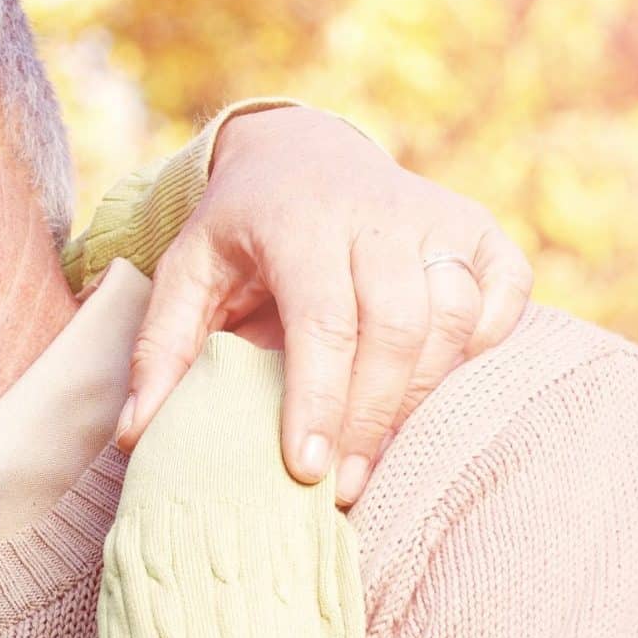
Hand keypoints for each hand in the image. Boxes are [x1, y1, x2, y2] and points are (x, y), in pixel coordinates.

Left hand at [118, 107, 532, 504]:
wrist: (300, 151)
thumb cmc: (237, 230)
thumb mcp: (183, 273)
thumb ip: (159, 350)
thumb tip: (135, 435)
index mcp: (296, 221)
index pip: (322, 319)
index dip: (320, 399)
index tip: (307, 469)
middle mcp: (375, 212)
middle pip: (397, 325)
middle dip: (372, 415)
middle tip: (342, 485)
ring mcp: (436, 215)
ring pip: (453, 315)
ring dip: (421, 394)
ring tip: (375, 455)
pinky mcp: (480, 227)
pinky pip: (503, 296)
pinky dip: (478, 348)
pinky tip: (430, 386)